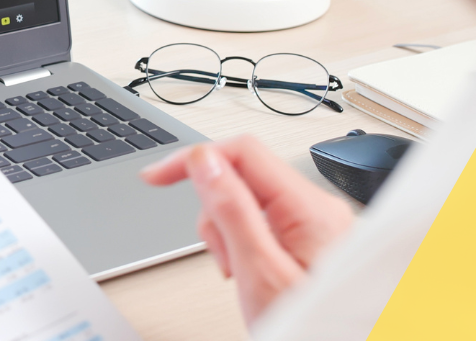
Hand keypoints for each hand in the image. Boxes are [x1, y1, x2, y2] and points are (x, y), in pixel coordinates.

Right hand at [141, 136, 353, 323]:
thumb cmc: (310, 330)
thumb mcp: (259, 273)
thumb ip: (231, 211)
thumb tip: (204, 162)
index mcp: (310, 208)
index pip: (243, 153)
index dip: (195, 159)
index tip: (158, 176)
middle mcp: (317, 208)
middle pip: (242, 176)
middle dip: (214, 209)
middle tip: (219, 253)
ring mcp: (315, 223)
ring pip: (247, 199)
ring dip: (227, 230)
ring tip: (237, 271)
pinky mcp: (308, 239)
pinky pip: (261, 221)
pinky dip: (242, 242)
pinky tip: (247, 270)